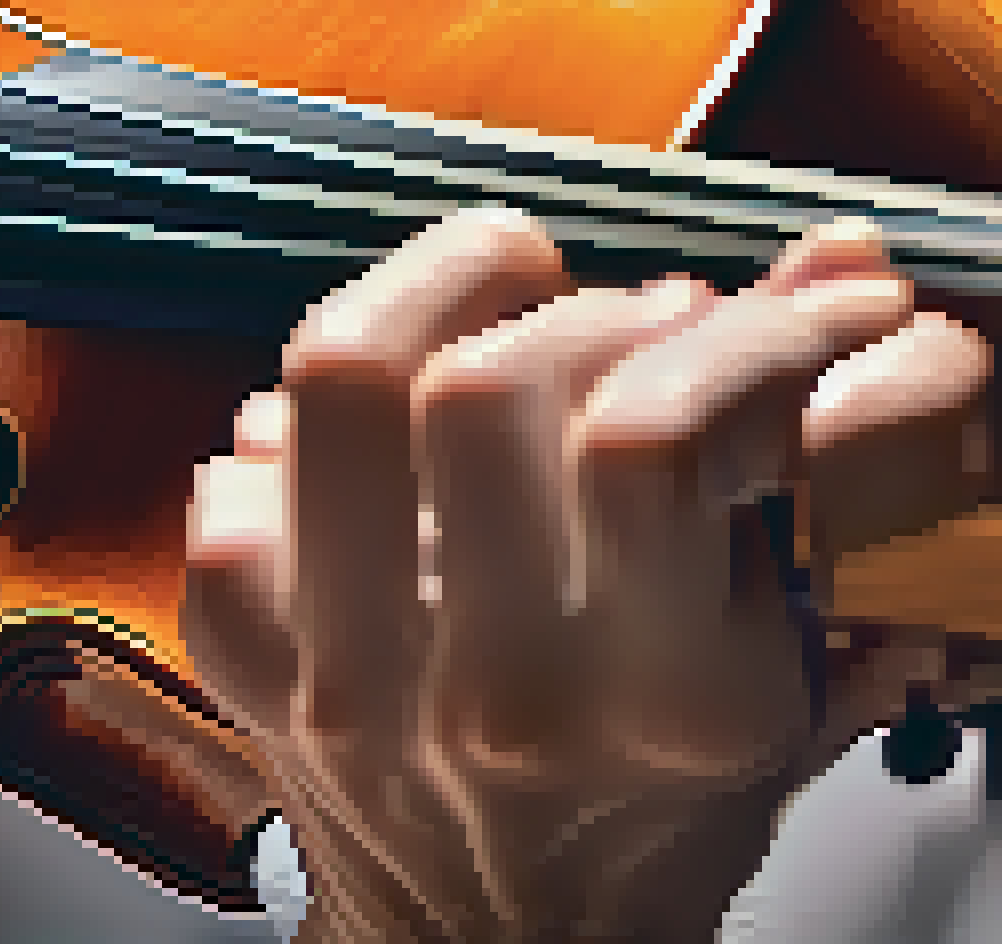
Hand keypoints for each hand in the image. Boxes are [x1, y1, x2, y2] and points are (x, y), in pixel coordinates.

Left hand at [183, 210, 992, 940]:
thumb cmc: (651, 806)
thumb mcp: (781, 673)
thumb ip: (824, 476)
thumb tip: (837, 265)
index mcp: (659, 698)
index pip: (661, 437)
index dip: (727, 328)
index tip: (756, 308)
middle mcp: (491, 691)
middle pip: (484, 388)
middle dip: (570, 307)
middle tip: (614, 307)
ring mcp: (345, 677)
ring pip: (337, 391)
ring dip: (425, 298)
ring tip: (489, 292)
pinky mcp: (242, 661)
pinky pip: (234, 474)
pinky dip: (295, 432)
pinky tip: (370, 444)